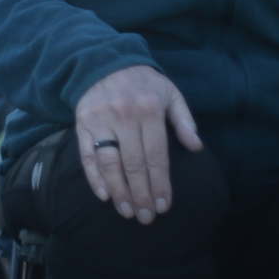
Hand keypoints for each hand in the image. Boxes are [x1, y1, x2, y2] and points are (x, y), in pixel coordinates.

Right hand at [73, 65, 202, 224]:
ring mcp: (101, 119)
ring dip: (119, 191)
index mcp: (149, 110)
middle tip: (146, 217)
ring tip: (127, 211)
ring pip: (110, 163)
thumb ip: (185, 120)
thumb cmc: (143, 83)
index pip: (157, 156)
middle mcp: (124, 116)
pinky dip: (94, 178)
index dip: (161, 184)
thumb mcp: (170, 93)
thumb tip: (196, 148)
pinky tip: (104, 196)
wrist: (104, 61)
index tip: (164, 206)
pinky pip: (87, 155)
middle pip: (134, 164)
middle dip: (142, 194)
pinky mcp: (82, 122)